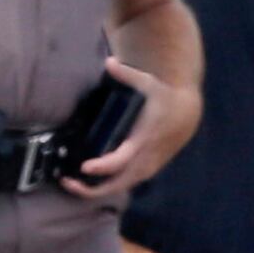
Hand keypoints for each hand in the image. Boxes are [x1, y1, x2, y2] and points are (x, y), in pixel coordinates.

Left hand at [65, 55, 199, 201]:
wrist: (188, 113)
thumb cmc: (164, 97)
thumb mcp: (149, 83)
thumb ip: (127, 74)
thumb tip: (109, 62)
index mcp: (144, 140)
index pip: (122, 160)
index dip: (103, 166)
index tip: (84, 167)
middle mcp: (145, 159)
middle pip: (117, 184)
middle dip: (91, 188)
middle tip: (66, 182)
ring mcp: (147, 168)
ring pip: (119, 188)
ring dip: (95, 190)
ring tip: (71, 184)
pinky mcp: (146, 171)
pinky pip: (124, 184)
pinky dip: (106, 186)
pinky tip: (88, 182)